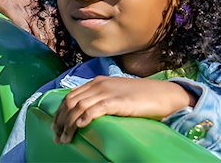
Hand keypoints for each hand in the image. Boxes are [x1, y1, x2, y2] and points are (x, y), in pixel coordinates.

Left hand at [52, 76, 192, 143]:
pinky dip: (84, 118)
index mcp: (97, 82)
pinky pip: (96, 109)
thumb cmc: (143, 98)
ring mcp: (108, 92)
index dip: (60, 113)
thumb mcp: (117, 95)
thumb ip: (102, 99)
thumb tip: (87, 115)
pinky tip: (81, 127)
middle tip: (57, 137)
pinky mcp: (118, 101)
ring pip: (79, 106)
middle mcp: (99, 84)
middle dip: (60, 120)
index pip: (70, 96)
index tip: (55, 128)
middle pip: (70, 102)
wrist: (165, 94)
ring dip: (69, 124)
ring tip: (65, 139)